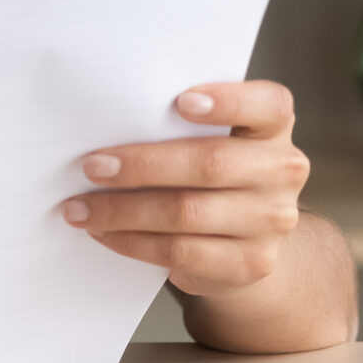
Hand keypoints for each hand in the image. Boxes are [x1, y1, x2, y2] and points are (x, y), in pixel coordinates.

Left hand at [63, 80, 309, 299]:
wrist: (245, 237)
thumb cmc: (212, 170)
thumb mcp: (211, 137)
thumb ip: (180, 123)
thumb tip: (106, 119)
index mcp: (274, 126)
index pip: (268, 105)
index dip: (229, 101)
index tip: (180, 100)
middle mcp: (282, 171)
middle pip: (211, 163)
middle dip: (142, 165)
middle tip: (92, 166)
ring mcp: (271, 221)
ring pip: (187, 212)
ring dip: (123, 211)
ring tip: (80, 208)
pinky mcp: (250, 262)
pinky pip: (181, 252)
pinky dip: (133, 242)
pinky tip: (104, 233)